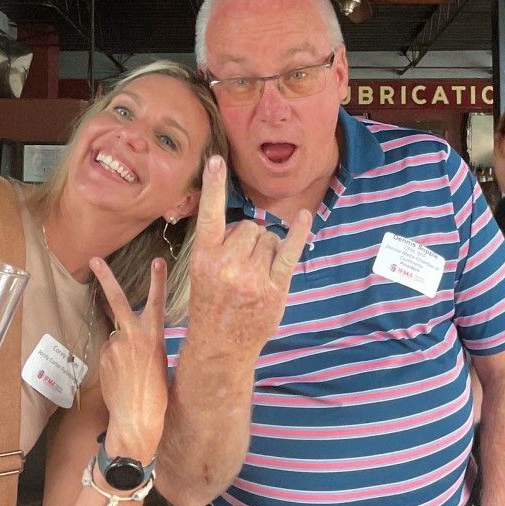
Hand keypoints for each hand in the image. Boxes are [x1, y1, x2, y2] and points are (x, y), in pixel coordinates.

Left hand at [89, 256, 167, 462]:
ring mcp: (114, 345)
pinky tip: (121, 377)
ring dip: (121, 347)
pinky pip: (109, 351)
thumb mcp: (160, 360)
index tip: (158, 261)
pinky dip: (115, 360)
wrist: (137, 418)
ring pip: (115, 336)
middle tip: (95, 259)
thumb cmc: (157, 394)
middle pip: (117, 300)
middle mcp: (133, 335)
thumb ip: (146, 341)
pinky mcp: (103, 357)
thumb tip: (129, 334)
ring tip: (131, 372)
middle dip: (106, 278)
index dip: (158, 280)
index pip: (157, 302)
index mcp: (154, 336)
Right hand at [187, 155, 311, 363]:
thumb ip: (220, 245)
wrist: (220, 345)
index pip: (209, 215)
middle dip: (251, 238)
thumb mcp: (200, 271)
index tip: (216, 160)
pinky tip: (304, 217)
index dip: (213, 186)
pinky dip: (299, 233)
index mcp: (204, 257)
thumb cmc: (211, 304)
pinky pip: (290, 251)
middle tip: (242, 265)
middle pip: (251, 226)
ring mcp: (252, 277)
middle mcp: (227, 264)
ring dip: (268, 249)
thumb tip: (249, 225)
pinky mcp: (274, 288)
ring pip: (270, 238)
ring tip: (255, 273)